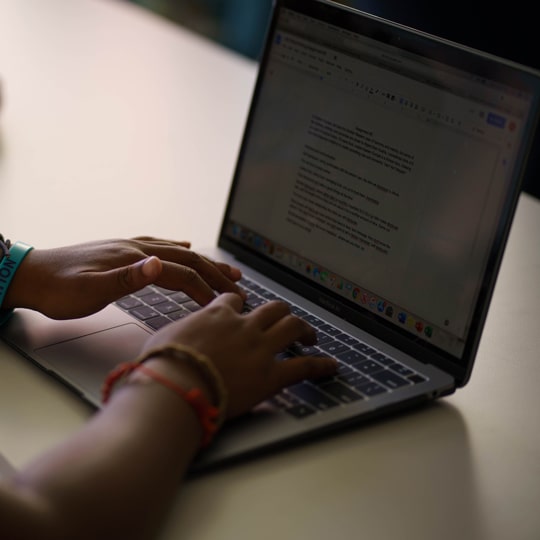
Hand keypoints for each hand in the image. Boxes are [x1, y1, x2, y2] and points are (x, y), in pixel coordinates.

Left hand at [4, 237, 244, 318]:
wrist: (29, 276)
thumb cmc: (58, 289)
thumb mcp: (90, 290)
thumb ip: (126, 278)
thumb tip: (159, 264)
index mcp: (132, 258)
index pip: (179, 272)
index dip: (204, 288)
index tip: (224, 302)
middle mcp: (134, 249)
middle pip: (184, 259)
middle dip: (213, 272)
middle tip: (238, 283)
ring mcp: (129, 248)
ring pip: (175, 252)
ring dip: (202, 261)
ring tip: (223, 268)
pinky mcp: (121, 252)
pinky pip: (158, 246)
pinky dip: (176, 249)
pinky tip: (183, 248)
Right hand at [142, 293, 337, 417]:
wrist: (174, 386)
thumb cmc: (162, 364)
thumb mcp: (164, 338)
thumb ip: (180, 332)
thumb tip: (177, 337)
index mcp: (217, 315)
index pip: (234, 302)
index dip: (240, 305)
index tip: (243, 311)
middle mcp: (243, 326)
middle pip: (272, 309)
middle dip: (281, 312)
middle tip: (286, 321)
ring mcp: (260, 348)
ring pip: (292, 326)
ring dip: (304, 329)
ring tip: (310, 336)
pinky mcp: (271, 375)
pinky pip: (304, 366)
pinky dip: (320, 365)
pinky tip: (331, 366)